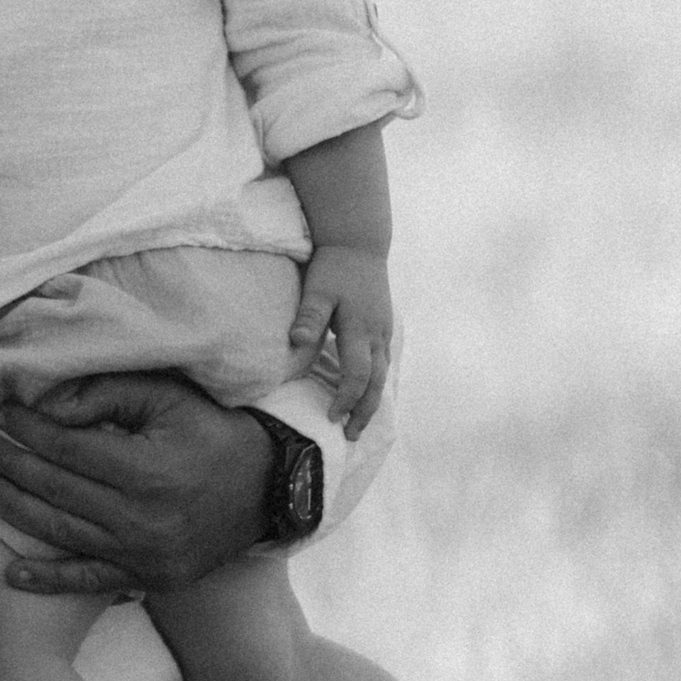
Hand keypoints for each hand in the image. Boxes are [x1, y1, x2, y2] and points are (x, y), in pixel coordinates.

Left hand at [0, 373, 273, 596]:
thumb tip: (49, 406)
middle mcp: (140, 517)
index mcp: (146, 470)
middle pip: (55, 488)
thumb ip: (108, 394)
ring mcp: (142, 553)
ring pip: (61, 531)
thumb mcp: (169, 398)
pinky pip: (88, 580)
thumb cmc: (214, 433)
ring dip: (13, 510)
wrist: (270, 489)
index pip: (66, 448)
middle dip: (8, 464)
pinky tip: (10, 572)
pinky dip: (48, 579)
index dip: (26, 430)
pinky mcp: (148, 576)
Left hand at [287, 243, 392, 434]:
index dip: (346, 398)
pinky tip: (367, 395)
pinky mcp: (383, 328)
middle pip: (376, 383)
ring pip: (383, 375)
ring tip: (359, 424)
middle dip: (364, 411)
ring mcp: (384, 332)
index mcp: (361, 329)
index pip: (357, 374)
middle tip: (351, 436)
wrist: (359, 244)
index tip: (332, 416)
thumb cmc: (334, 267)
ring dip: (372, 401)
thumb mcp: (317, 289)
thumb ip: (309, 316)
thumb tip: (296, 342)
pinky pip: (384, 364)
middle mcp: (378, 335)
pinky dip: (376, 384)